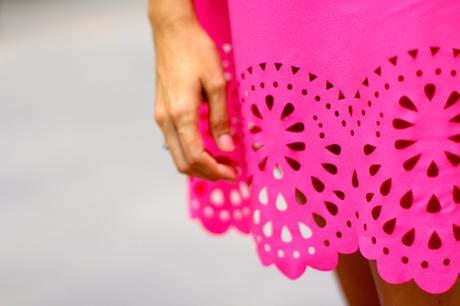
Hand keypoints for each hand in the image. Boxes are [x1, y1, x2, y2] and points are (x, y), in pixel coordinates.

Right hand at [150, 16, 236, 181]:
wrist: (172, 32)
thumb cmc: (196, 51)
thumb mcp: (217, 83)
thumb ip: (220, 118)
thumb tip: (227, 147)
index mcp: (181, 114)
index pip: (196, 157)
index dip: (215, 171)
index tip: (234, 174)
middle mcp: (165, 120)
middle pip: (183, 163)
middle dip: (208, 173)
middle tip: (231, 171)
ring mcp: (160, 116)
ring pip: (177, 155)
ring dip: (199, 164)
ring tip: (223, 161)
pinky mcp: (161, 111)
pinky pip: (174, 142)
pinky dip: (190, 152)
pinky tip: (207, 147)